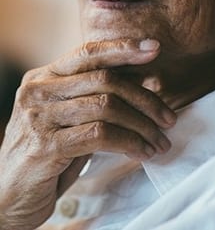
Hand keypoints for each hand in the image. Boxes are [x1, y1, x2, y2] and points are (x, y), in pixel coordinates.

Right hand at [0, 38, 175, 229]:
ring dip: (142, 125)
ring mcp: (39, 116)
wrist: (6, 196)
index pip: (88, 52)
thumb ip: (100, 95)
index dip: (123, 48)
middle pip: (104, 79)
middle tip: (168, 117)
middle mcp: (38, 90)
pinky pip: (99, 135)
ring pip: (106, 106)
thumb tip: (148, 78)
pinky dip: (129, 142)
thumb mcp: (72, 117)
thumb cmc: (47, 153)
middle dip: (144, 98)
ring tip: (160, 141)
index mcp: (44, 76)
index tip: (154, 48)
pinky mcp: (44, 145)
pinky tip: (143, 152)